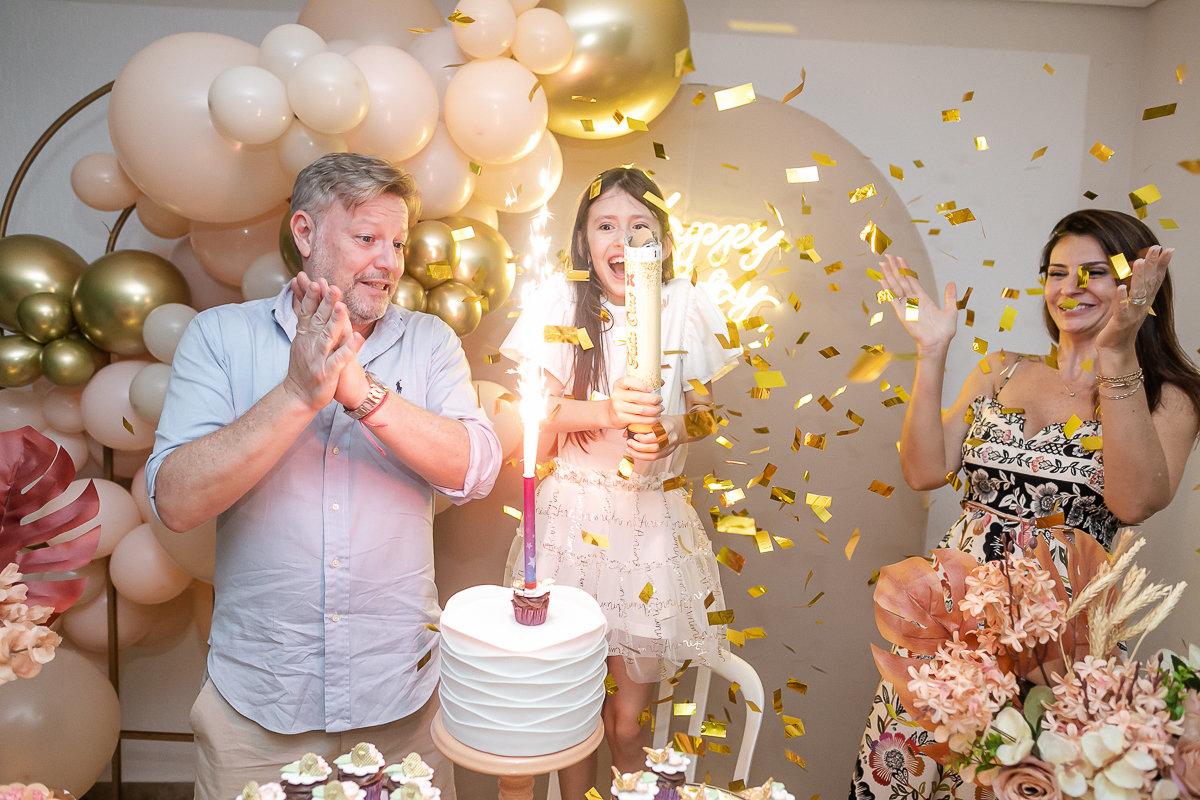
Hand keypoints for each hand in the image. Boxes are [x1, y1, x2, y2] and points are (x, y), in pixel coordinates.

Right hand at [282, 276, 360, 411]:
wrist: (298, 396)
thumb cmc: (303, 368)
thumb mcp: (300, 343)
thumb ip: (305, 323)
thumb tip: (304, 300)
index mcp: (304, 338)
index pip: (307, 313)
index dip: (312, 298)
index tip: (316, 281)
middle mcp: (310, 346)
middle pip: (318, 321)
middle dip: (324, 304)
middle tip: (331, 286)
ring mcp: (318, 360)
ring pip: (327, 338)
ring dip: (334, 322)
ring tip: (341, 307)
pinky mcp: (327, 374)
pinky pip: (339, 359)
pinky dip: (349, 349)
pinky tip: (358, 338)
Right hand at [606, 376, 662, 429]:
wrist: (612, 413)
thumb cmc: (625, 399)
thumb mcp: (630, 389)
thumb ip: (644, 384)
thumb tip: (661, 382)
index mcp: (618, 384)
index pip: (628, 381)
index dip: (640, 384)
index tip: (651, 389)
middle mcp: (616, 395)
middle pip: (638, 397)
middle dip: (653, 399)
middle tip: (660, 400)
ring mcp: (618, 407)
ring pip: (641, 409)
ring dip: (654, 410)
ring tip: (660, 409)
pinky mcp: (621, 418)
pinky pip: (639, 420)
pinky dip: (650, 420)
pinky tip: (656, 418)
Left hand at [626, 415, 681, 461]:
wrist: (682, 428)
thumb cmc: (667, 422)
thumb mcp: (656, 418)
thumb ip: (642, 424)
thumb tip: (625, 433)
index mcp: (668, 428)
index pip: (656, 436)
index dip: (644, 438)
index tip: (634, 436)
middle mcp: (670, 439)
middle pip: (654, 447)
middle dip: (638, 447)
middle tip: (629, 443)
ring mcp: (670, 448)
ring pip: (654, 455)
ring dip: (639, 454)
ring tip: (629, 450)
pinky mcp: (667, 453)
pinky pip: (654, 458)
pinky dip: (643, 457)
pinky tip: (636, 453)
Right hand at [878, 255, 957, 352]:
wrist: (938, 343)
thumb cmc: (944, 331)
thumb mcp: (950, 310)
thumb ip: (950, 296)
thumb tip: (952, 283)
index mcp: (922, 299)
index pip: (911, 280)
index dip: (905, 269)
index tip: (900, 259)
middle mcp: (912, 301)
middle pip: (901, 280)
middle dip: (895, 268)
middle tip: (888, 256)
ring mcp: (906, 306)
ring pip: (895, 287)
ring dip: (889, 275)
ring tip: (883, 264)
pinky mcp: (902, 313)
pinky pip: (893, 299)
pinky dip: (887, 290)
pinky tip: (882, 281)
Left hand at [1096, 245, 1171, 352]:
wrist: (1116, 349)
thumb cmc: (1122, 325)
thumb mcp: (1132, 304)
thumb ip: (1136, 289)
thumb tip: (1139, 271)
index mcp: (1145, 301)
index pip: (1156, 279)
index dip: (1162, 265)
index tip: (1167, 249)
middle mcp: (1142, 306)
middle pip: (1149, 282)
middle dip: (1153, 264)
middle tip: (1157, 248)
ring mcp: (1133, 314)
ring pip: (1138, 293)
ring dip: (1138, 277)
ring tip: (1139, 261)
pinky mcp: (1120, 322)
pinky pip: (1121, 309)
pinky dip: (1121, 298)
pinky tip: (1120, 287)